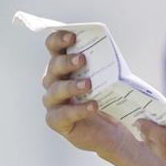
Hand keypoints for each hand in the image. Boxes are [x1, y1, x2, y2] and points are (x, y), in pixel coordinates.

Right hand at [40, 30, 129, 152]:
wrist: (113, 129)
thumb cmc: (108, 97)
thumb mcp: (110, 76)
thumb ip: (107, 62)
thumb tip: (110, 49)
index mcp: (64, 65)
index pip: (53, 47)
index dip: (58, 39)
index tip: (72, 36)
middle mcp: (54, 81)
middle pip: (53, 67)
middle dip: (66, 62)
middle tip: (81, 59)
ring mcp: (53, 102)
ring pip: (55, 91)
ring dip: (71, 86)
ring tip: (88, 84)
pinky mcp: (57, 121)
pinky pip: (63, 115)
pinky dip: (78, 110)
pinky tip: (93, 106)